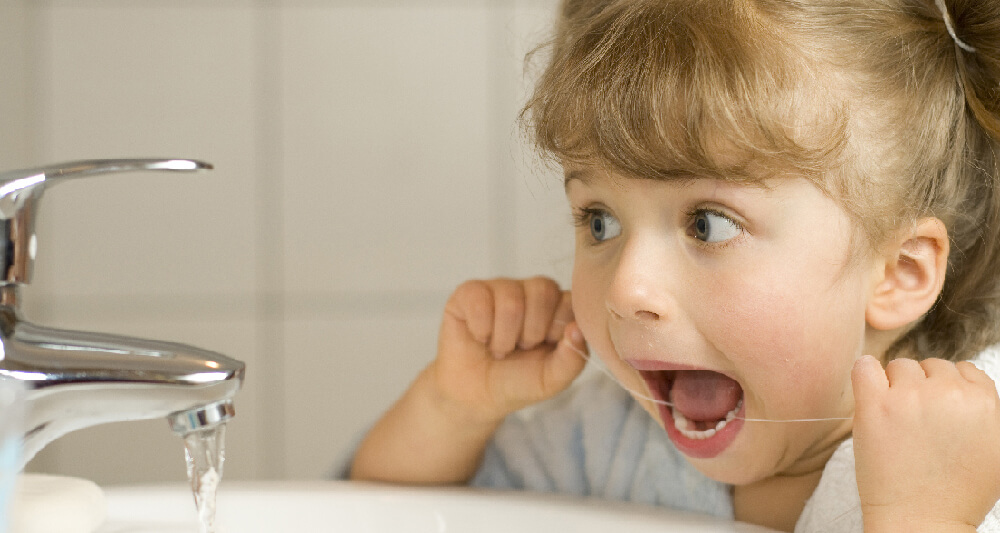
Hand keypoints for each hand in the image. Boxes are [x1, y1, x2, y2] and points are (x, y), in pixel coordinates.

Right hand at [430, 277, 587, 424]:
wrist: (474, 395)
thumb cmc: (517, 382)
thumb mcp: (550, 380)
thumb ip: (572, 359)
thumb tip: (576, 329)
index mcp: (557, 307)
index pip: (570, 298)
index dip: (558, 327)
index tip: (546, 347)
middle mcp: (530, 291)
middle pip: (543, 290)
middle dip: (531, 332)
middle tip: (520, 348)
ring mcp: (500, 288)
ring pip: (512, 300)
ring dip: (504, 337)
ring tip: (499, 349)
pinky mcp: (469, 292)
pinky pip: (479, 300)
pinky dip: (481, 330)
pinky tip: (480, 338)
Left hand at [852, 355, 999, 530]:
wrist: (922, 522)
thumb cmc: (958, 493)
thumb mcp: (995, 449)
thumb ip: (986, 411)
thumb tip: (970, 388)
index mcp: (986, 403)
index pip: (965, 371)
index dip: (949, 391)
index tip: (938, 414)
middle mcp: (951, 394)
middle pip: (932, 366)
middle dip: (923, 388)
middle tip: (915, 423)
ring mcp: (911, 397)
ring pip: (900, 366)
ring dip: (895, 385)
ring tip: (896, 420)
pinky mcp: (876, 405)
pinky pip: (865, 366)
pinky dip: (866, 373)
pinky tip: (870, 392)